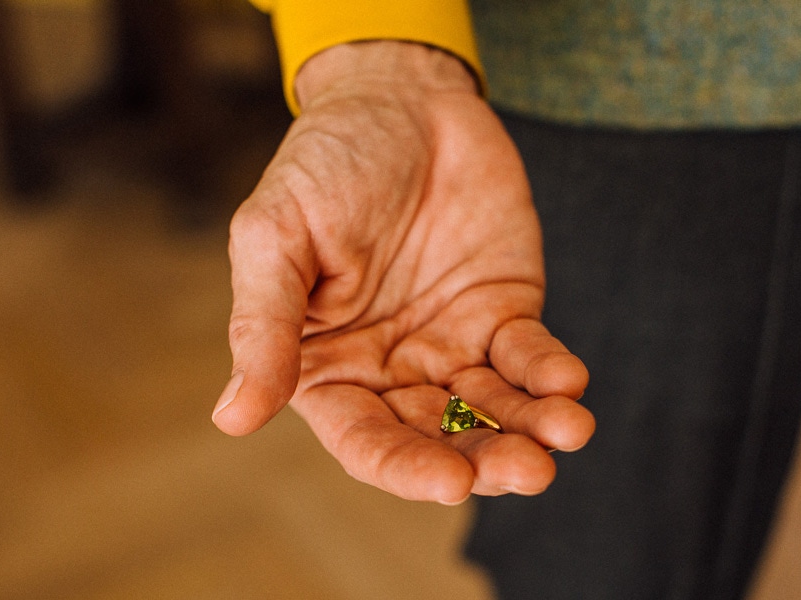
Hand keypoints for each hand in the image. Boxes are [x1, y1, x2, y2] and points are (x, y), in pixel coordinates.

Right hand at [213, 41, 593, 503]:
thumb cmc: (324, 163)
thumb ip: (263, 325)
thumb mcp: (275, 236)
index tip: (452, 480)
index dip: (406, 466)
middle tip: (529, 470)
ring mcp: (452, 342)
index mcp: (329, 364)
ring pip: (493, 408)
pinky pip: (531, 357)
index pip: (365, 439)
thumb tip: (232, 417)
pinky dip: (551, 374)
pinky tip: (568, 383)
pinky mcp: (503, 311)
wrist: (400, 99)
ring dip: (532, 428)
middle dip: (486, 459)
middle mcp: (392, 367)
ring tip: (567, 430)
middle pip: (440, 436)